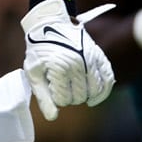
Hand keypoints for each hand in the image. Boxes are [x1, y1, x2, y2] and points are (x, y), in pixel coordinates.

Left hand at [21, 0, 114, 121]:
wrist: (51, 23)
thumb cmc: (39, 49)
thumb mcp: (34, 71)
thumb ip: (42, 96)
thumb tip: (53, 118)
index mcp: (60, 67)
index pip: (63, 100)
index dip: (55, 97)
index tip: (50, 87)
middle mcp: (79, 64)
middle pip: (79, 97)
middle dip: (69, 96)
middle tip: (60, 86)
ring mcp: (92, 60)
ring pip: (93, 92)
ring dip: (83, 95)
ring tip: (73, 88)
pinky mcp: (100, 58)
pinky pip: (107, 82)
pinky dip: (102, 93)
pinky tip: (93, 99)